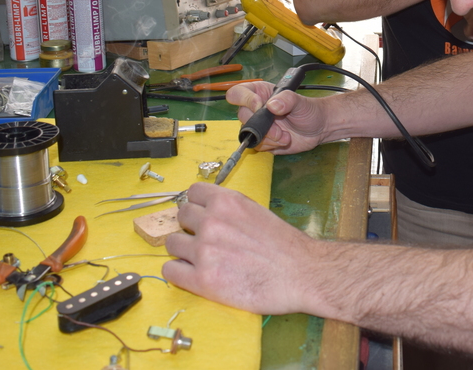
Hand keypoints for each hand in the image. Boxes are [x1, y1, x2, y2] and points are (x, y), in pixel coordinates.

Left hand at [163, 183, 317, 313]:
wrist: (302, 274)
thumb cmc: (285, 246)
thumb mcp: (256, 211)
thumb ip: (229, 209)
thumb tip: (207, 211)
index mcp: (226, 201)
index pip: (192, 192)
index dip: (197, 205)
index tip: (203, 215)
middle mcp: (211, 222)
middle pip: (180, 216)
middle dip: (190, 226)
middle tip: (205, 239)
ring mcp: (204, 251)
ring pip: (171, 242)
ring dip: (184, 250)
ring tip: (202, 259)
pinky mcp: (202, 280)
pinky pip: (170, 270)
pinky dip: (179, 272)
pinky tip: (195, 275)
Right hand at [225, 81, 328, 154]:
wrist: (318, 129)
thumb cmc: (308, 110)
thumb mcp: (300, 101)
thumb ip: (287, 99)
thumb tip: (272, 105)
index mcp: (260, 93)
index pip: (237, 93)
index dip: (245, 100)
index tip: (260, 106)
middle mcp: (255, 109)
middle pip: (242, 116)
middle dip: (261, 126)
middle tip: (279, 130)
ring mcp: (258, 126)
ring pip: (249, 134)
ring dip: (268, 138)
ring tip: (285, 136)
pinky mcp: (263, 140)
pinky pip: (257, 145)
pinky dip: (271, 145)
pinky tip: (284, 140)